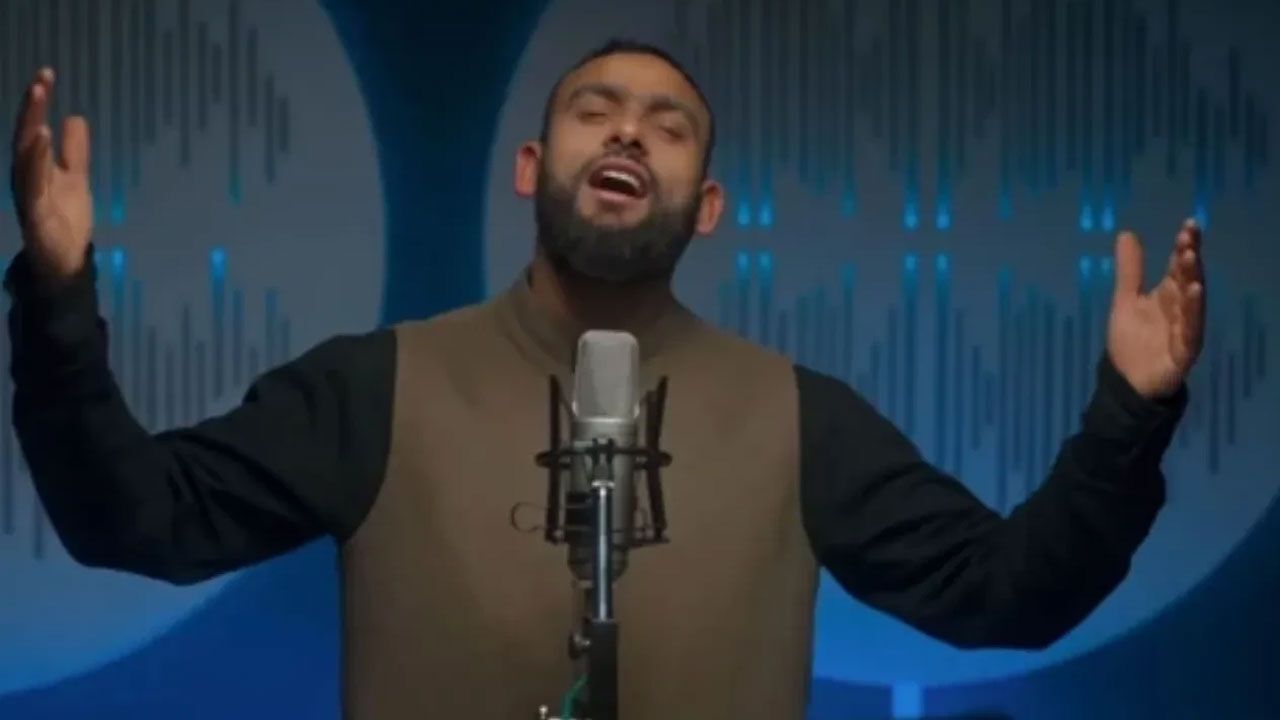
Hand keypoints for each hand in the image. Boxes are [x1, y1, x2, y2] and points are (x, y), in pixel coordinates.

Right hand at [9, 67, 93, 287]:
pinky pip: (33, 186)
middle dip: (31, 108)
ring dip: (31, 133)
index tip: (47, 73)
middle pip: (25, 136)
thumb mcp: (76, 178)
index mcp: (33, 166)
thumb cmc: (65, 218)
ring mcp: (28, 195)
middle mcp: (25, 176)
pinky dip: (36, 164)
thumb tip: (75, 117)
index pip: (33, 127)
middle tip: (41, 79)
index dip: (37, 102)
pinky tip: (41, 143)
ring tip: (39, 106)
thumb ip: (74, 151)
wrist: (65, 260)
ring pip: (25, 159)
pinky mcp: (36, 214)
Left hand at [1106, 219, 1205, 398]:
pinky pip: (1191, 329)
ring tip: (1191, 257)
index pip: (1179, 266)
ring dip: (1192, 279)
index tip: (1188, 225)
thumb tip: (1127, 233)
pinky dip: (1193, 312)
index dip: (1184, 246)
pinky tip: (1194, 293)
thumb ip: (1129, 270)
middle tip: (1189, 236)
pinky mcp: (1184, 349)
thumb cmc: (1131, 340)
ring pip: (1193, 301)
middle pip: (1188, 279)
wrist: (1127, 381)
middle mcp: (1181, 308)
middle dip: (1189, 258)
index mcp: (1168, 294)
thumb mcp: (1125, 300)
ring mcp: (1185, 328)